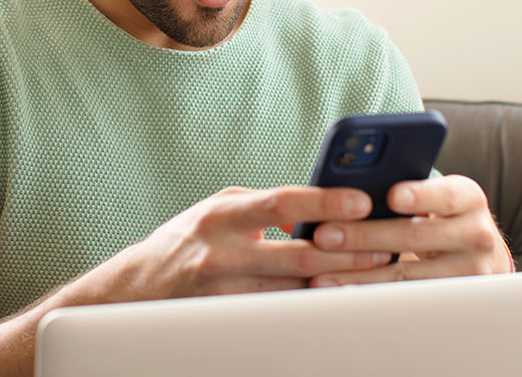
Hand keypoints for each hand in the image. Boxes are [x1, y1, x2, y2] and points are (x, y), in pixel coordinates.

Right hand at [84, 186, 395, 301]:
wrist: (137, 289)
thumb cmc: (188, 241)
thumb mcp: (218, 211)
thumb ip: (262, 208)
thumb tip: (319, 206)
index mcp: (222, 214)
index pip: (280, 202)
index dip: (323, 202)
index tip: (361, 201)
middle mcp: (221, 252)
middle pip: (296, 255)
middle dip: (345, 253)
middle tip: (384, 247)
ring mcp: (224, 292)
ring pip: (293, 292)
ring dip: (336, 283)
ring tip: (373, 275)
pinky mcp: (227, 320)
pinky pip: (279, 315)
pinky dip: (310, 307)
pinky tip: (338, 300)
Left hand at [305, 175, 511, 286]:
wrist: (480, 256)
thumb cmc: (442, 216)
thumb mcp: (436, 196)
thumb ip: (404, 190)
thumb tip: (343, 189)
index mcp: (468, 198)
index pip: (445, 194)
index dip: (419, 195)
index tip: (391, 195)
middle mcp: (477, 234)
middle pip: (416, 236)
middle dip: (365, 236)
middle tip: (324, 235)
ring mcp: (470, 271)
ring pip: (408, 275)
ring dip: (359, 275)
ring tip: (322, 273)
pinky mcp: (454, 301)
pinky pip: (406, 300)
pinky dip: (371, 295)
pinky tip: (342, 292)